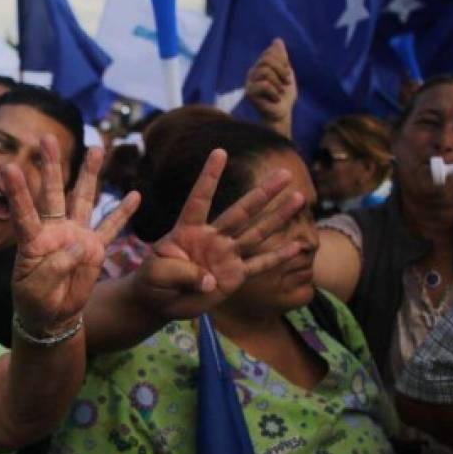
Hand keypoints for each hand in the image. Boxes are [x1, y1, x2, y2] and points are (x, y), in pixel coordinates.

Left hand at [4, 136, 139, 335]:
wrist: (51, 316)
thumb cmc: (36, 301)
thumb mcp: (36, 289)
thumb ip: (56, 267)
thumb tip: (82, 244)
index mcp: (32, 241)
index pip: (23, 213)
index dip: (17, 192)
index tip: (9, 168)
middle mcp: (53, 231)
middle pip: (52, 193)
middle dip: (50, 165)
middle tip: (46, 137)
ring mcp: (76, 236)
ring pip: (83, 199)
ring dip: (89, 174)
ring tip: (96, 148)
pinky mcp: (95, 248)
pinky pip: (111, 227)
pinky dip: (123, 212)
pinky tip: (134, 195)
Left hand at [131, 149, 304, 319]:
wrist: (159, 302)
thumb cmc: (152, 281)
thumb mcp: (155, 273)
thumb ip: (179, 271)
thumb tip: (211, 280)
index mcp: (187, 230)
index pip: (200, 199)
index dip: (209, 177)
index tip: (220, 152)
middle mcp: (211, 238)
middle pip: (241, 212)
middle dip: (263, 193)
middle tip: (285, 173)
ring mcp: (225, 256)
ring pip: (256, 233)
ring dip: (278, 217)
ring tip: (300, 198)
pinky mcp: (233, 277)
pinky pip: (258, 265)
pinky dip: (278, 258)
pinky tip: (298, 247)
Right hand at [246, 38, 296, 126]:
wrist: (282, 113)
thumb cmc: (284, 95)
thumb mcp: (286, 73)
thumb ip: (281, 57)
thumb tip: (277, 40)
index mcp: (260, 66)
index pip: (269, 52)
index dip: (282, 61)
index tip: (287, 74)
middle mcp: (252, 73)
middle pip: (266, 60)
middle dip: (281, 70)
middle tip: (286, 82)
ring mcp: (249, 83)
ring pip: (266, 71)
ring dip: (279, 83)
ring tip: (280, 92)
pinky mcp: (249, 94)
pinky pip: (264, 84)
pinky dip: (275, 92)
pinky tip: (275, 99)